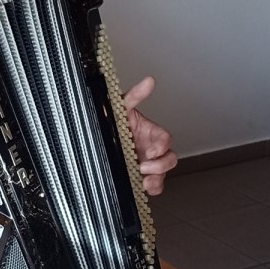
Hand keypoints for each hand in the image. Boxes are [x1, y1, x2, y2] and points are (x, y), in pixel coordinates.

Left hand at [122, 76, 176, 195]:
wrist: (98, 141)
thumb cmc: (116, 124)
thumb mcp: (121, 108)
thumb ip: (135, 96)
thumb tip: (149, 81)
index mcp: (150, 133)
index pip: (165, 139)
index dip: (160, 146)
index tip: (150, 151)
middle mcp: (152, 149)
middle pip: (170, 159)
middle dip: (160, 165)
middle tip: (143, 167)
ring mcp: (149, 163)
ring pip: (164, 174)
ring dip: (156, 178)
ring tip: (143, 180)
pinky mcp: (143, 176)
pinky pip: (156, 185)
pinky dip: (153, 188)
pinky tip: (144, 187)